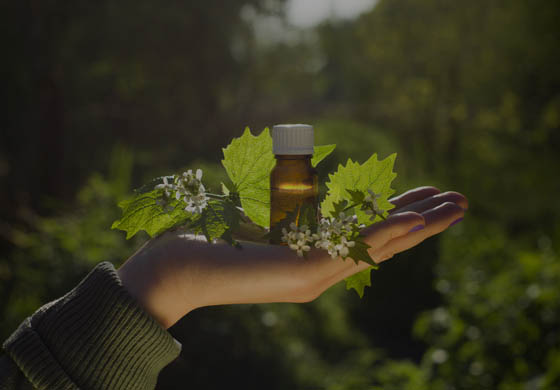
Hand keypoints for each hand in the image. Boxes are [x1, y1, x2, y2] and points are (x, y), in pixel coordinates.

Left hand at [117, 186, 466, 327]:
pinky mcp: (303, 274)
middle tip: (463, 202)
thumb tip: (302, 186)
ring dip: (419, 225)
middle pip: (385, 243)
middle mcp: (322, 270)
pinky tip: (415, 217)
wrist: (178, 269)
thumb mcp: (259, 218)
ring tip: (455, 207)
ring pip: (379, 247)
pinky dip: (386, 231)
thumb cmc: (213, 241)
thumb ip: (287, 209)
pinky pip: (353, 251)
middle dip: (425, 221)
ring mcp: (315, 275)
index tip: (430, 196)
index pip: (369, 235)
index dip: (402, 216)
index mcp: (315, 257)